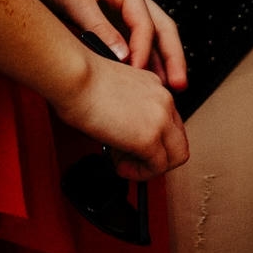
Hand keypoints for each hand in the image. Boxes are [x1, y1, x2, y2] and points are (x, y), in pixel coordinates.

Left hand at [26, 0, 187, 88]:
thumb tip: (123, 58)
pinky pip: (132, 35)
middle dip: (173, 56)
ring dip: (160, 58)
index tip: (138, 75)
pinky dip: (140, 53)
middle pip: (162, 26)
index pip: (145, 23)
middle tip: (180, 84)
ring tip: (169, 86)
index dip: (144, 51)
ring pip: (151, 32)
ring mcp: (122, 1)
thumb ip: (99, 29)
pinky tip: (142, 73)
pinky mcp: (110, 11)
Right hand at [51, 52, 189, 179]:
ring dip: (150, 167)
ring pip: (176, 155)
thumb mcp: (115, 92)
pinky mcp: (149, 139)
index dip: (152, 139)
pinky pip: (157, 167)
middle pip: (178, 139)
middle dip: (157, 156)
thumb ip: (128, 110)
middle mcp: (164, 101)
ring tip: (125, 164)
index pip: (169, 122)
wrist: (74, 78)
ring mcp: (160, 120)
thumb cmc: (81, 81)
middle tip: (131, 159)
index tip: (132, 145)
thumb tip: (121, 132)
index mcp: (156, 87)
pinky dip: (141, 174)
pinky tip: (122, 168)